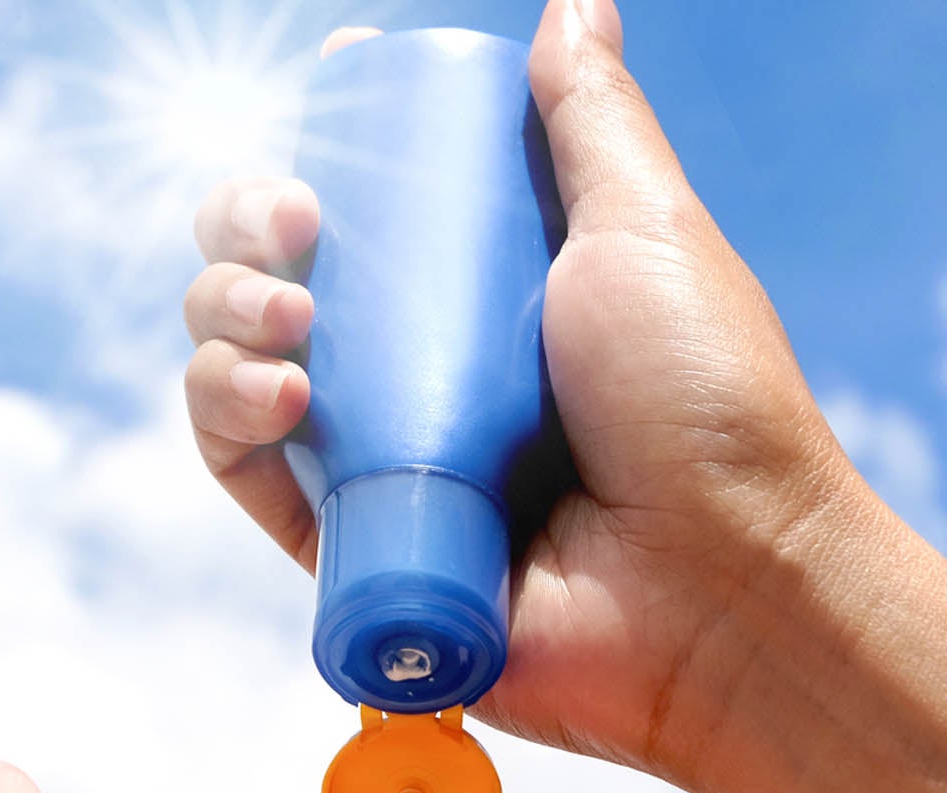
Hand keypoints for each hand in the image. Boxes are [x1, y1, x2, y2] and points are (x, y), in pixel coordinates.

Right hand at [183, 1, 882, 784]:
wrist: (725, 581)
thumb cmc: (708, 404)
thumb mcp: (646, 230)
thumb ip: (592, 121)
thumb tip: (570, 2)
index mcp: (475, 295)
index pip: (352, 213)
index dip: (306, 163)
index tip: (323, 120)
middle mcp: (415, 374)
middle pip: (271, 278)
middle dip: (244, 228)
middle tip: (300, 226)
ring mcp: (379, 461)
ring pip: (234, 369)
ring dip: (222, 319)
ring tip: (286, 319)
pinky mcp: (351, 552)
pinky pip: (245, 480)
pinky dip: (224, 424)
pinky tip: (276, 395)